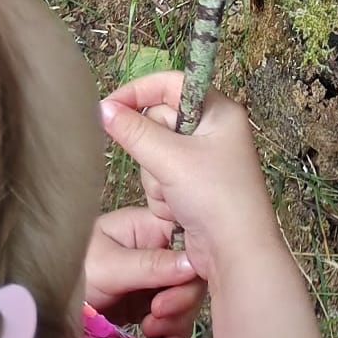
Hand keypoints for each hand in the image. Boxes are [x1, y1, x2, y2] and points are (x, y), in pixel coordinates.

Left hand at [84, 208, 205, 337]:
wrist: (43, 307)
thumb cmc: (73, 272)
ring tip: (151, 330)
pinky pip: (173, 318)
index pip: (187, 240)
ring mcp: (152, 280)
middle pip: (191, 272)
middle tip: (157, 315)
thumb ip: (150, 265)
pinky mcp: (147, 306)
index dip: (191, 265)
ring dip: (176, 318)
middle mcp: (156, 251)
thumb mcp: (109, 267)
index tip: (171, 292)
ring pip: (186, 298)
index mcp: (147, 227)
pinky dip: (173, 331)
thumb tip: (194, 264)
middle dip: (181, 298)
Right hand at [99, 73, 282, 290]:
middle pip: (159, 121)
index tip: (109, 107)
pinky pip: (160, 178)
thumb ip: (134, 132)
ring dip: (156, 178)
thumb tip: (103, 109)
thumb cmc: (213, 196)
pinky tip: (177, 212)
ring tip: (175, 196)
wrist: (234, 253)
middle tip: (166, 169)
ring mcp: (202, 160)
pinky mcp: (193, 186)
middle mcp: (212, 130)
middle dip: (153, 150)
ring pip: (154, 154)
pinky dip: (161, 196)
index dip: (139, 91)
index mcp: (218, 110)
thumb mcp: (171, 159)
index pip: (172, 83)